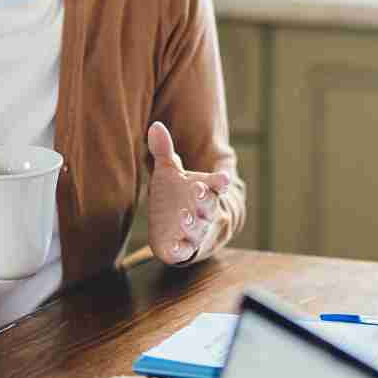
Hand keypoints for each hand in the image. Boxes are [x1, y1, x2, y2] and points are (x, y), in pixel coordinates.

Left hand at [145, 122, 230, 265]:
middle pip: (210, 208)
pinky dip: (179, 251)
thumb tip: (155, 126)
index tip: (222, 178)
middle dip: (206, 200)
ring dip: (193, 225)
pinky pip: (183, 252)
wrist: (177, 229)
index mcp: (207, 192)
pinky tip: (172, 248)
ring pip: (199, 231)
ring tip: (184, 217)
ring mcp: (196, 233)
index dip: (219, 182)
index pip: (218, 185)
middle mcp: (207, 214)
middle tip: (199, 190)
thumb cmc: (178, 196)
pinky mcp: (183, 250)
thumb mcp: (170, 173)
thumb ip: (164, 151)